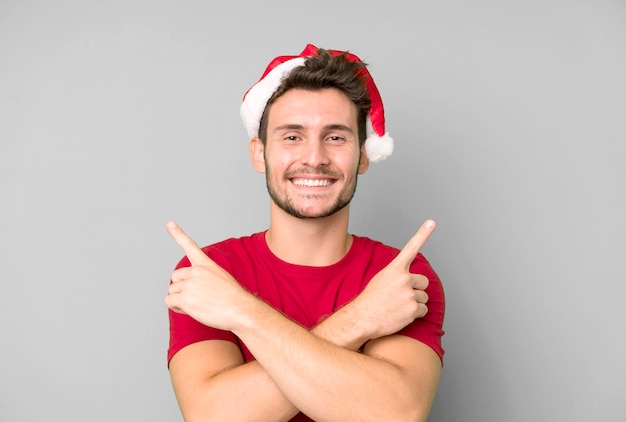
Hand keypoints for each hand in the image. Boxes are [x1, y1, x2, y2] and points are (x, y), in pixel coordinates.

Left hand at [165, 221, 249, 330]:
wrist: (240, 309)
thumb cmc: (234, 299)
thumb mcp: (222, 279)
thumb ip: (205, 278)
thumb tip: (192, 288)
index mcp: (206, 265)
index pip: (189, 246)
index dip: (178, 234)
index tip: (169, 223)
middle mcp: (196, 271)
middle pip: (175, 277)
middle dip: (181, 287)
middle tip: (196, 297)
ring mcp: (189, 284)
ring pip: (172, 291)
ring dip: (180, 299)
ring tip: (198, 305)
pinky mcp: (185, 298)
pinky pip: (169, 301)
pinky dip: (177, 307)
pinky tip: (191, 309)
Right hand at [349, 219, 435, 340]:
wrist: (363, 318)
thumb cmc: (371, 299)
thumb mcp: (381, 279)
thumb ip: (397, 274)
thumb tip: (410, 277)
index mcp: (395, 269)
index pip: (411, 248)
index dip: (423, 234)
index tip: (432, 222)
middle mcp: (404, 278)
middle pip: (423, 281)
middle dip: (416, 289)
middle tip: (400, 296)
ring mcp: (409, 294)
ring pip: (424, 297)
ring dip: (414, 302)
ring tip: (398, 306)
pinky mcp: (413, 309)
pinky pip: (423, 310)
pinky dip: (415, 314)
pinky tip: (401, 314)